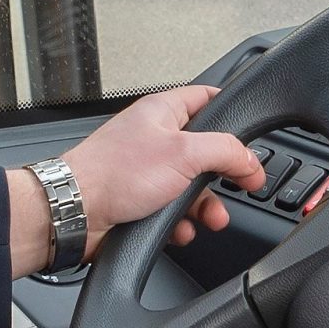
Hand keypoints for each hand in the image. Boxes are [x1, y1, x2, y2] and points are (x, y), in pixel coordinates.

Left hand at [9, 85, 263, 274]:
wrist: (75, 212)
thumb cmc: (113, 174)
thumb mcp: (185, 154)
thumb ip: (226, 151)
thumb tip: (251, 160)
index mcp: (163, 111)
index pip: (207, 98)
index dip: (233, 113)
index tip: (252, 134)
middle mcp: (154, 138)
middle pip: (205, 151)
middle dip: (224, 175)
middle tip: (242, 184)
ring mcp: (146, 170)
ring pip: (191, 186)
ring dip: (205, 206)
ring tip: (211, 219)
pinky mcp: (139, 200)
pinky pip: (172, 210)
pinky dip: (181, 222)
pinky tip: (180, 230)